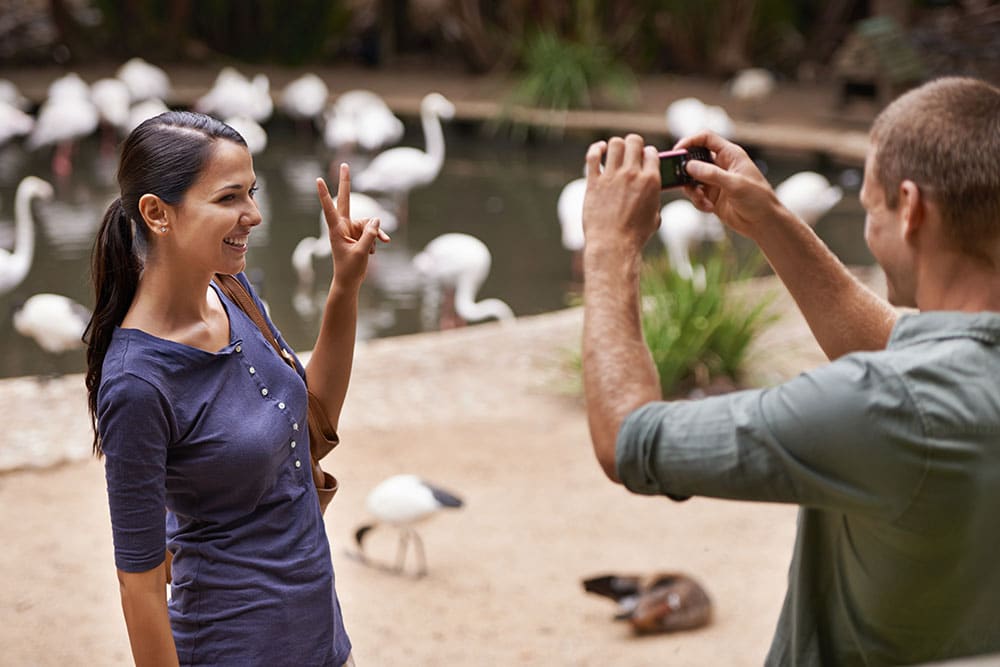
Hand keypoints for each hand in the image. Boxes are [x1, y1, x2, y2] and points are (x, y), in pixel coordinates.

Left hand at [316, 163, 390, 289]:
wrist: (350, 281)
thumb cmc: (350, 269)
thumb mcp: (362, 252)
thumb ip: (370, 234)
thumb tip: (377, 218)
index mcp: (336, 229)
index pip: (329, 208)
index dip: (324, 194)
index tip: (317, 180)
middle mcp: (343, 226)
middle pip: (345, 200)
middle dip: (346, 183)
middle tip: (344, 164)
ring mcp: (351, 229)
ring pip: (367, 223)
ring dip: (374, 236)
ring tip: (373, 251)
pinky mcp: (359, 235)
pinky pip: (372, 231)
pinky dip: (375, 240)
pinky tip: (375, 251)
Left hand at [582, 134, 660, 259]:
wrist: (613, 245)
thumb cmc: (635, 236)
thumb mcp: (654, 217)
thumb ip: (654, 200)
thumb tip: (651, 195)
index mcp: (651, 181)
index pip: (651, 152)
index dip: (648, 154)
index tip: (644, 159)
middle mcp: (632, 174)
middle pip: (634, 141)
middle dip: (633, 144)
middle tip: (630, 152)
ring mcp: (612, 177)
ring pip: (615, 144)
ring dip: (616, 146)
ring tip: (615, 153)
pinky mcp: (594, 182)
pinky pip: (593, 156)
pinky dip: (596, 149)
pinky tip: (599, 150)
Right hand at [674, 131, 782, 239]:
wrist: (764, 223)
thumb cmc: (758, 199)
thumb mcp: (735, 184)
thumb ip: (711, 174)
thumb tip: (689, 165)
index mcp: (730, 155)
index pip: (706, 139)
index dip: (690, 141)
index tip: (678, 151)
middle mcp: (721, 165)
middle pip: (694, 158)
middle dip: (685, 168)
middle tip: (679, 177)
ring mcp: (715, 181)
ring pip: (692, 178)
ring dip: (691, 189)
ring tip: (701, 198)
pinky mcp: (711, 196)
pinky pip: (696, 195)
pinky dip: (697, 201)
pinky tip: (709, 208)